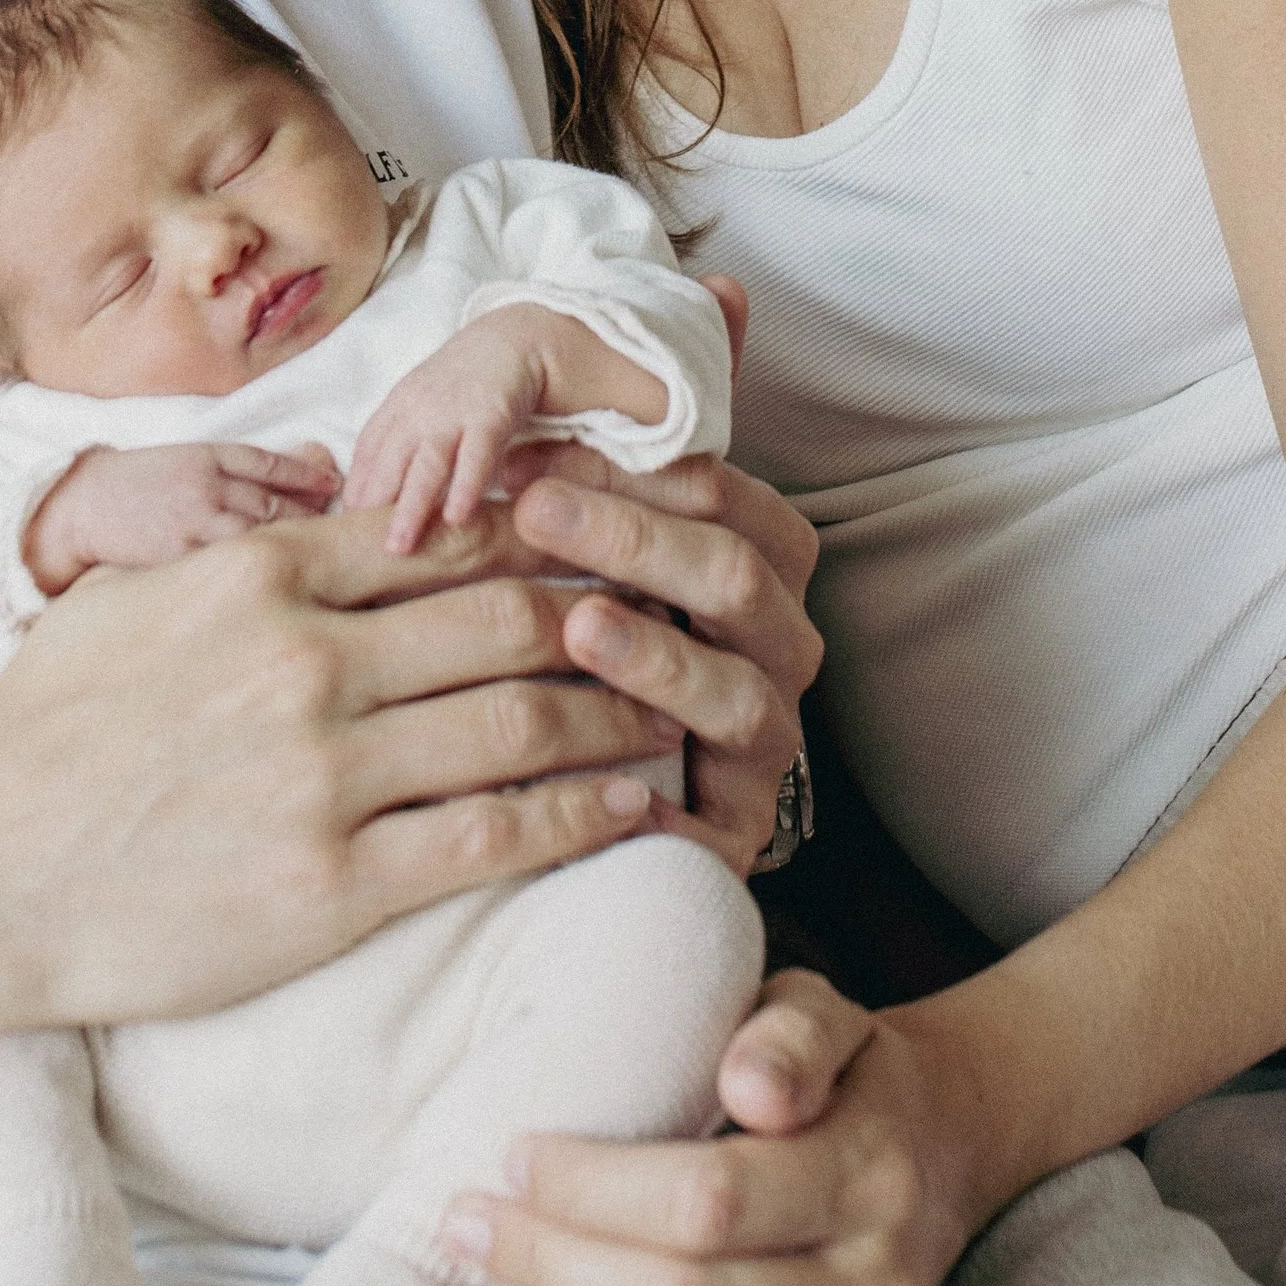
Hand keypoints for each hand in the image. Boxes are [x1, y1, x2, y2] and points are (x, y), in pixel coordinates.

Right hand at [0, 507, 687, 1034]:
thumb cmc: (43, 733)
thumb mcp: (133, 592)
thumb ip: (240, 539)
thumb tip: (322, 487)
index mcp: (264, 577)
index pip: (446, 531)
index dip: (547, 529)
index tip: (612, 535)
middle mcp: (307, 659)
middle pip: (510, 613)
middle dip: (610, 608)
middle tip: (680, 612)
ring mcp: (324, 773)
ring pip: (522, 718)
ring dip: (620, 711)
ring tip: (680, 707)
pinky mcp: (332, 884)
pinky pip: (495, 836)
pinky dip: (582, 815)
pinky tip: (634, 806)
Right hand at [22, 440, 336, 590]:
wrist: (79, 508)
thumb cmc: (143, 483)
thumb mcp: (194, 459)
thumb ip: (251, 466)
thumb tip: (319, 462)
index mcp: (208, 456)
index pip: (272, 466)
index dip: (310, 477)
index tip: (339, 490)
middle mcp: (204, 489)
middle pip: (275, 508)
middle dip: (315, 523)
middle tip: (347, 538)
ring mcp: (190, 528)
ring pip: (257, 543)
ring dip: (295, 556)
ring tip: (327, 573)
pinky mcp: (176, 564)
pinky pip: (227, 574)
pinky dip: (257, 584)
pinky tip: (282, 597)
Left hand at [342, 310, 557, 549]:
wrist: (514, 338)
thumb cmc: (463, 384)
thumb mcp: (420, 405)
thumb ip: (397, 445)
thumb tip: (365, 500)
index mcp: (397, 409)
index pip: (366, 453)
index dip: (354, 491)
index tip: (342, 531)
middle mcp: (418, 410)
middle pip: (388, 463)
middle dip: (372, 507)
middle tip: (359, 553)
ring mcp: (453, 412)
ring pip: (426, 463)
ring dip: (411, 506)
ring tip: (400, 546)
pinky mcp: (492, 414)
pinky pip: (477, 453)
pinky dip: (466, 484)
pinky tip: (458, 517)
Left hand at [448, 971, 961, 1285]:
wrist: (937, 1159)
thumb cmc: (843, 1077)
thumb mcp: (824, 1015)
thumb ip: (786, 1033)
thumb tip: (746, 1083)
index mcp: (873, 1177)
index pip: (708, 1201)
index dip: (591, 1186)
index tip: (515, 1154)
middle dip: (552, 1267)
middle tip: (468, 1224)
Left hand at [506, 442, 819, 874]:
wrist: (612, 782)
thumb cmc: (591, 642)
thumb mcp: (596, 561)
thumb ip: (572, 499)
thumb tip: (503, 451)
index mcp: (762, 561)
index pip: (716, 495)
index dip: (623, 468)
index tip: (525, 459)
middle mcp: (782, 646)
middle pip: (734, 576)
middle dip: (632, 538)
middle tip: (536, 511)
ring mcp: (766, 741)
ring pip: (738, 694)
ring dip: (658, 656)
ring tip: (579, 626)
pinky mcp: (738, 834)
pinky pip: (716, 828)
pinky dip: (666, 811)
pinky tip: (606, 791)